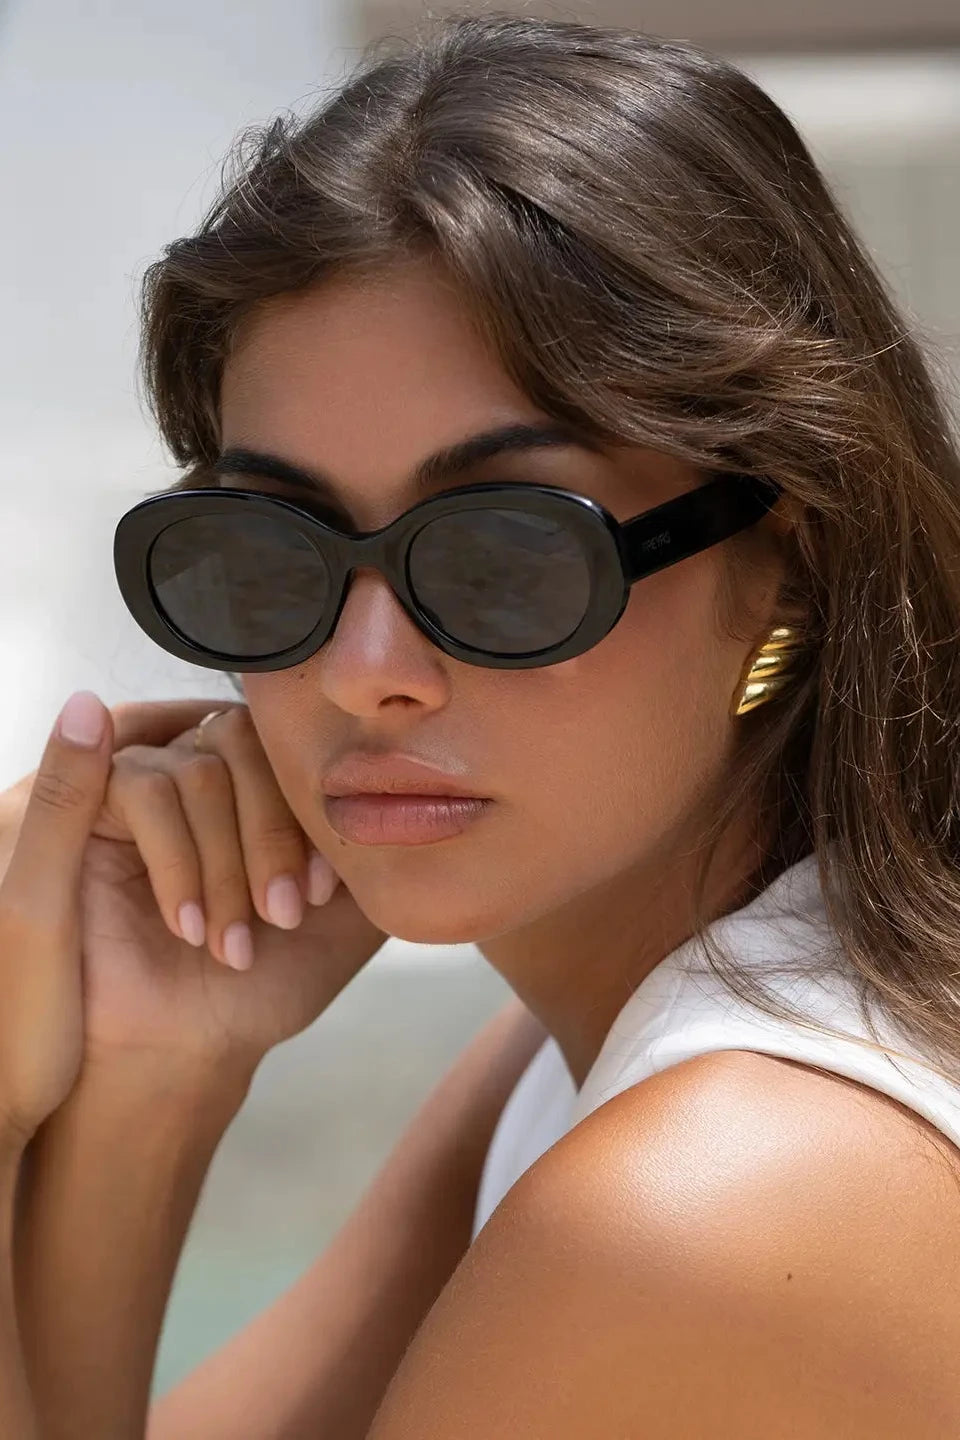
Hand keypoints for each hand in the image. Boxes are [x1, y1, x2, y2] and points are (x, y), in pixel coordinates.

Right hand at [0, 696, 387, 1090]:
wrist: (189, 1048)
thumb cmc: (262, 986)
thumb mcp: (346, 922)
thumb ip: (385, 863)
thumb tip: (434, 815)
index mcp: (264, 787)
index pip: (297, 753)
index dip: (313, 818)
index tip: (322, 896)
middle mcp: (206, 770)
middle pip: (248, 743)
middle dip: (273, 834)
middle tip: (284, 915)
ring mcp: (147, 781)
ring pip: (200, 770)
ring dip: (227, 864)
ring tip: (235, 942)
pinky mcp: (92, 803)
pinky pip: (141, 789)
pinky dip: (178, 861)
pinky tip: (190, 927)